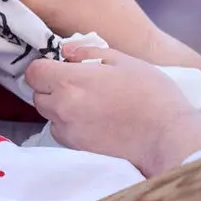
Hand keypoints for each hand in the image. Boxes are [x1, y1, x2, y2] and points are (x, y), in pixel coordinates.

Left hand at [25, 44, 200, 175]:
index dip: (44, 68)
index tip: (60, 67)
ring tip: (89, 104)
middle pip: (38, 95)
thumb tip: (66, 52)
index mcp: (70, 81)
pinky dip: (69, 126)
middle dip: (51, 87)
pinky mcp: (76, 149)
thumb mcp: (124, 61)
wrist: (167, 136)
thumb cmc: (150, 93)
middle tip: (79, 85)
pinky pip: (61, 132)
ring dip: (60, 107)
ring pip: (49, 115)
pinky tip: (93, 122)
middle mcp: (61, 107)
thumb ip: (88, 52)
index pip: (33, 73)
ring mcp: (67, 131)